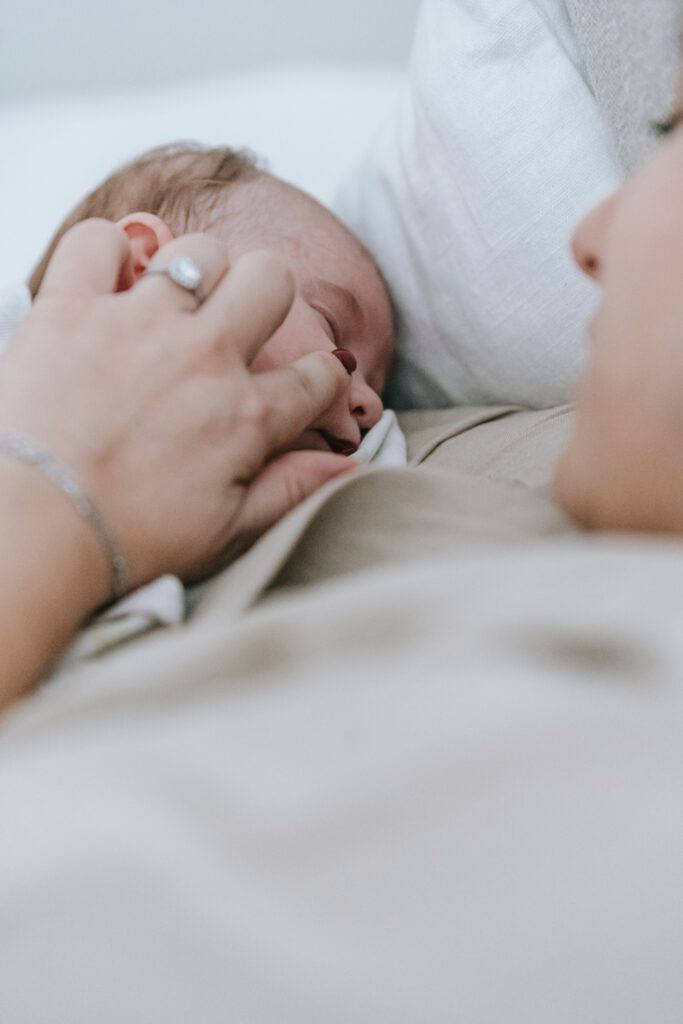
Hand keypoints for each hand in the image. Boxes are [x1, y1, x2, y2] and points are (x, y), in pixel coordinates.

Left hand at [0, 219, 353, 599]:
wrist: (34, 531)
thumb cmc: (128, 539)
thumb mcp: (227, 529)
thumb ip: (292, 489)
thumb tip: (347, 467)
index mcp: (246, 416)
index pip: (318, 375)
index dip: (323, 382)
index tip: (306, 391)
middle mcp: (204, 357)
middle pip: (270, 278)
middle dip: (266, 297)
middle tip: (237, 328)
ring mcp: (138, 325)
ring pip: (201, 251)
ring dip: (196, 275)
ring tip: (172, 309)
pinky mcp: (72, 308)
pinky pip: (99, 240)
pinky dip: (104, 254)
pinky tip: (107, 287)